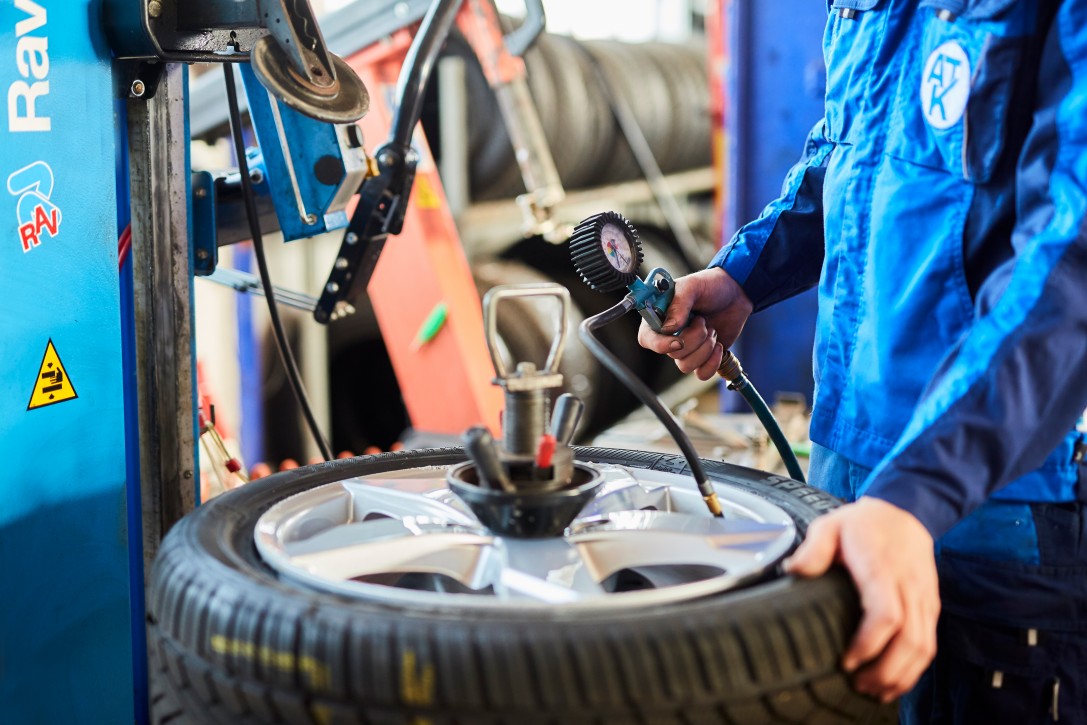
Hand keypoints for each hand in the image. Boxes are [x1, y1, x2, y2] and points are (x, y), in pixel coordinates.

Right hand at [636, 267, 752, 379]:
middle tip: (704, 321)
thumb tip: (668, 328)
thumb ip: (679, 304)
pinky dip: (712, 363)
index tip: (679, 341)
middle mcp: (669, 335)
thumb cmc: (710, 285)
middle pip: (672, 353)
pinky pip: (701, 373)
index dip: (660, 344)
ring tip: (713, 330)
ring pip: (686, 366)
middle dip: (694, 338)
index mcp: (660, 317)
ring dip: (704, 349)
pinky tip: (719, 346)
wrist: (737, 294)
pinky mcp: (702, 357)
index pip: (647, 339)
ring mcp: (686, 348)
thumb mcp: (692, 286)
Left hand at [785, 497, 938, 701]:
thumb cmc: (863, 523)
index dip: (869, 644)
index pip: (886, 615)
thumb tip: (793, 570)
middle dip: (885, 670)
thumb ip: (813, 548)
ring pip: (924, 647)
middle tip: (857, 684)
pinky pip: (929, 644)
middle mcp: (909, 587)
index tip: (847, 660)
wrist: (905, 511)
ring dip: (901, 675)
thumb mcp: (830, 525)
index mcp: (883, 569)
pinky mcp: (930, 607)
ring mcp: (924, 599)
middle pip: (910, 640)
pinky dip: (914, 669)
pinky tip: (893, 682)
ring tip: (873, 690)